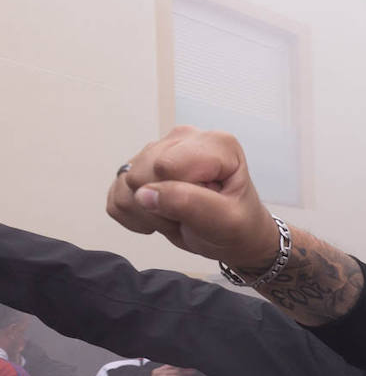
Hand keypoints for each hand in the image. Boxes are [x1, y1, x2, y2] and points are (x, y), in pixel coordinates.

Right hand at [106, 126, 280, 269]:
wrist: (232, 236)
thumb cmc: (238, 225)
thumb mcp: (227, 222)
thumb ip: (191, 204)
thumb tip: (145, 193)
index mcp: (215, 144)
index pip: (167, 165)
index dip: (177, 196)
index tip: (203, 208)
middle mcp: (184, 139)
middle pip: (142, 174)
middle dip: (163, 206)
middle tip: (191, 215)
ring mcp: (158, 151)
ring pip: (125, 184)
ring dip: (149, 213)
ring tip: (179, 214)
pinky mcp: (138, 169)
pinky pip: (116, 197)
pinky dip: (135, 216)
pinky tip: (162, 214)